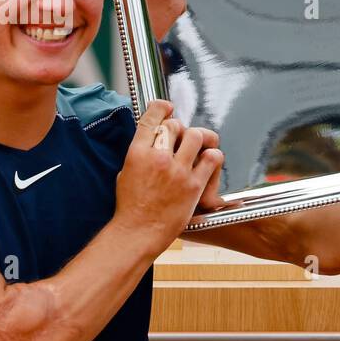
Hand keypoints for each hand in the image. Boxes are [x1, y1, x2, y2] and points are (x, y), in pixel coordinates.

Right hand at [114, 100, 224, 254]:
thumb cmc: (130, 206)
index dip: (162, 108)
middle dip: (180, 129)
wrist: (138, 232)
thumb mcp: (126, 172)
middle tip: (183, 138)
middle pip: (176, 125)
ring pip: (197, 136)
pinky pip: (212, 158)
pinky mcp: (194, 185)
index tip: (168, 107)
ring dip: (200, 139)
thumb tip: (151, 138)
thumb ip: (140, 153)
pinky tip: (209, 161)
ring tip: (200, 146)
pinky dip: (213, 156)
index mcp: (137, 153)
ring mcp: (177, 171)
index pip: (151, 118)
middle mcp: (157, 158)